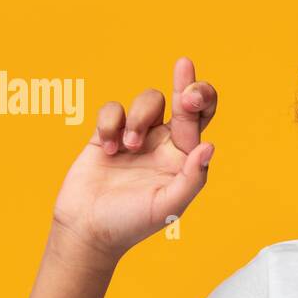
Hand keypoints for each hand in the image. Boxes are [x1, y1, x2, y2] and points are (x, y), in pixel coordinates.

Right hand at [52, 57, 217, 262]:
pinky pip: (113, 109)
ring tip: (129, 147)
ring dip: (139, 117)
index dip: (201, 98)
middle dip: (184, 83)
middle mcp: (164, 144)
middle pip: (180, 101)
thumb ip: (192, 177)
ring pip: (148, 101)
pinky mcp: (107, 135)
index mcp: (184, 158)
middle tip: (184, 66)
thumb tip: (209, 146)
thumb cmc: (131, 224)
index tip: (190, 93)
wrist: (88, 231)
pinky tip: (108, 149)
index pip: (200, 121)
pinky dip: (111, 123)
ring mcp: (135, 137)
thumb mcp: (169, 206)